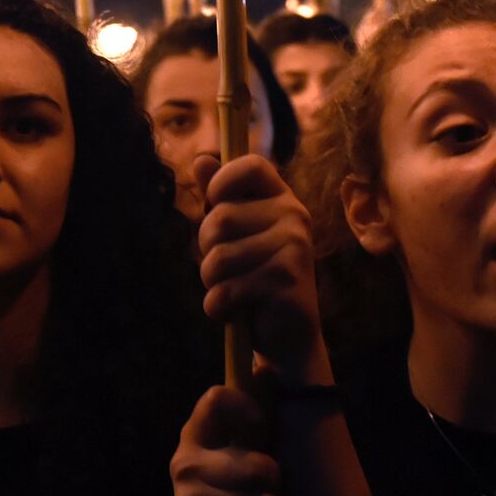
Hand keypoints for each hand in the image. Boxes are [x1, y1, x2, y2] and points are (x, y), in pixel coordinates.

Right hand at [172, 386, 280, 495]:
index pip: (216, 399)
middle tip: (267, 487)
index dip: (248, 409)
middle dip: (274, 482)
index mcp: (195, 434)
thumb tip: (265, 368)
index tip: (260, 427)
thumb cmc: (238, 487)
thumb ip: (256, 411)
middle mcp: (184, 463)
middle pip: (256, 466)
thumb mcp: (246, 446)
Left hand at [195, 153, 325, 384]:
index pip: (249, 165)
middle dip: (206, 249)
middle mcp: (294, 216)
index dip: (222, 181)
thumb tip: (201, 159)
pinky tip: (235, 312)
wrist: (288, 336)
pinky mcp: (286, 281)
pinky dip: (218, 307)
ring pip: (218, 257)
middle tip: (226, 268)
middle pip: (219, 218)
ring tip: (231, 291)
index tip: (216, 204)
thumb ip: (219, 197)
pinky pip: (226, 290)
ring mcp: (294, 247)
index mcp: (282, 198)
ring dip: (212, 283)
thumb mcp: (236, 234)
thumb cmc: (255, 276)